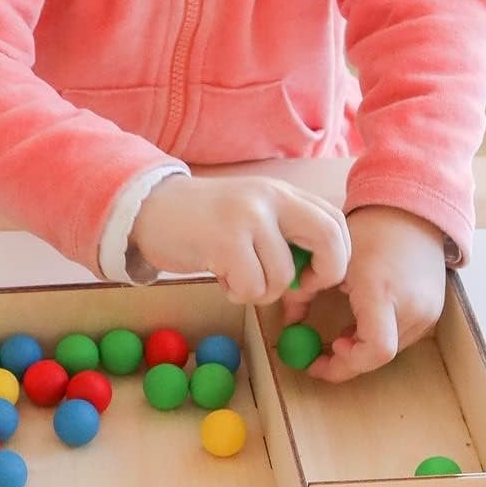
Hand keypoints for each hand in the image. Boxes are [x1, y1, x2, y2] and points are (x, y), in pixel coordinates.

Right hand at [130, 174, 350, 305]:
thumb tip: (319, 273)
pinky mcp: (224, 240)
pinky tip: (222, 278)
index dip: (336, 257)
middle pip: (329, 239)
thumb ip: (286, 232)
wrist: (149, 208)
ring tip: (238, 278)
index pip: (336, 222)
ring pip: (283, 276)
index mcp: (282, 192)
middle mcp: (271, 198)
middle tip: (298, 289)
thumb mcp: (252, 213)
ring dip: (262, 291)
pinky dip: (239, 293)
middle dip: (323, 275)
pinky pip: (252, 287)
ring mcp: (248, 217)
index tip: (313, 275)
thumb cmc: (204, 221)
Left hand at [285, 206, 446, 381]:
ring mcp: (428, 311)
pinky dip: (379, 337)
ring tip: (345, 330)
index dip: (346, 364)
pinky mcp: (434, 313)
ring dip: (364, 348)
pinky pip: (402, 338)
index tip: (322, 356)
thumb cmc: (368, 233)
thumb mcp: (329, 259)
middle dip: (349, 360)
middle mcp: (412, 305)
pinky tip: (364, 319)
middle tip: (324, 354)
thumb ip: (303, 292)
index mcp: (382, 289)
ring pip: (392, 350)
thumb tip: (286, 324)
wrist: (412, 216)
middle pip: (381, 355)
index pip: (376, 349)